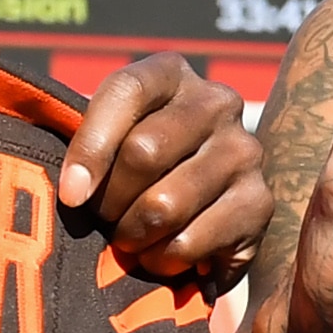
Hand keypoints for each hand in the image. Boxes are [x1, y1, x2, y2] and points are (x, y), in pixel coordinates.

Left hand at [56, 55, 265, 279]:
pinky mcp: (261, 203)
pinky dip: (163, 260)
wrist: (203, 207)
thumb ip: (84, 141)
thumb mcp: (106, 137)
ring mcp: (245, 152)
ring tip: (131, 239)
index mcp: (172, 72)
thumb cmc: (133, 169)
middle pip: (144, 152)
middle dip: (109, 202)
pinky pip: (190, 242)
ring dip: (133, 236)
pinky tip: (161, 255)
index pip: (126, 91)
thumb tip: (74, 191)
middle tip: (105, 220)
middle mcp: (217, 102)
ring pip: (165, 205)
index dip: (91, 147)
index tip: (72, 196)